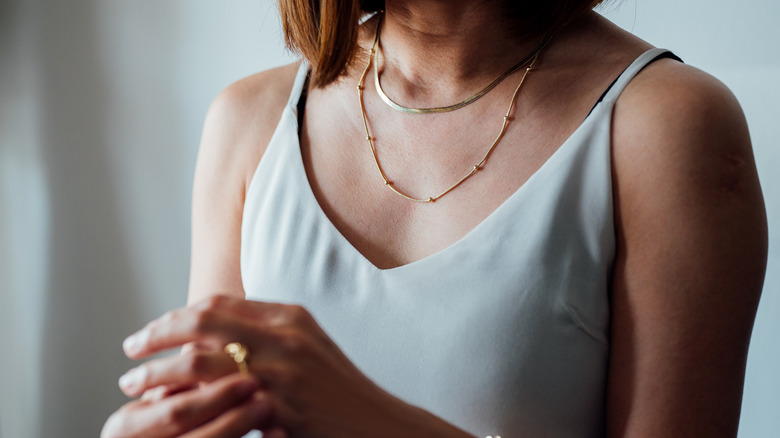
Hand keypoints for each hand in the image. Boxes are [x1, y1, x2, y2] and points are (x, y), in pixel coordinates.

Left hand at [109, 295, 468, 437]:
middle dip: (157, 333)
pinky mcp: (279, 404)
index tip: (152, 330)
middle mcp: (283, 334)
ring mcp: (281, 368)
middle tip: (130, 348)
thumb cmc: (338, 391)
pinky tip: (163, 412)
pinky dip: (183, 405)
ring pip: (200, 358)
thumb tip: (218, 333)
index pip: (219, 303)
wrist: (377, 424)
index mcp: (290, 315)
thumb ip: (269, 334)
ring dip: (157, 370)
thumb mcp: (308, 348)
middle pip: (203, 321)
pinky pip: (217, 401)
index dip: (177, 314)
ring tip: (132, 384)